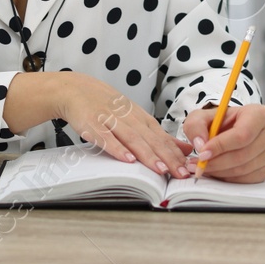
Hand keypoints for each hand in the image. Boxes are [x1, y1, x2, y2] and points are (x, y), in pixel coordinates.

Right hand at [50, 74, 193, 177]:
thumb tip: (184, 148)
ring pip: (132, 138)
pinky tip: (127, 159)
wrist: (76, 89)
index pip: (162, 136)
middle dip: (167, 157)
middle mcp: (128, 117)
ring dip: (147, 154)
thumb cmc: (107, 106)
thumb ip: (158, 134)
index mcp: (140, 117)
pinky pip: (106, 137)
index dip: (175, 153)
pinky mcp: (93, 124)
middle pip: (151, 139)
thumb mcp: (135, 116)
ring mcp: (110, 120)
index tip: (188, 167)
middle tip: (180, 173)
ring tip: (160, 169)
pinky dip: (117, 148)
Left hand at [181, 103, 264, 183]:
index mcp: (259, 114)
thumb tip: (200, 144)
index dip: (220, 146)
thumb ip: (196, 126)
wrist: (232, 129)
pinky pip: (248, 179)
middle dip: (217, 162)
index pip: (242, 134)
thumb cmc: (221, 121)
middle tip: (199, 164)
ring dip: (221, 172)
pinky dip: (230, 178)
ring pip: (245, 169)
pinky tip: (218, 171)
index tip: (202, 153)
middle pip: (244, 154)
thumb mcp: (202, 116)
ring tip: (204, 167)